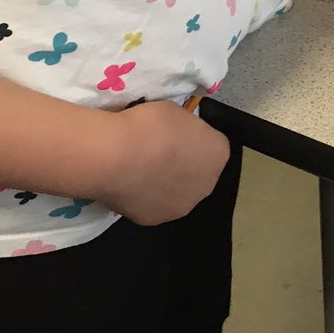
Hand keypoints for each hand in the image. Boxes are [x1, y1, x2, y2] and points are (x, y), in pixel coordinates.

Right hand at [100, 100, 229, 224]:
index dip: (192, 138)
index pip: (211, 145)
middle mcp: (207, 184)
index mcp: (218, 153)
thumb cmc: (150, 125)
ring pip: (176, 193)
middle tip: (157, 153)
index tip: (173, 133)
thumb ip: (184, 129)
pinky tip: (127, 184)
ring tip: (138, 171)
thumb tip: (177, 137)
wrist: (115, 155)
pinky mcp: (155, 220)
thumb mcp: (176, 112)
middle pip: (198, 173)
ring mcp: (182, 206)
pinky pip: (151, 205)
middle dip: (183, 165)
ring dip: (164, 185)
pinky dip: (142, 197)